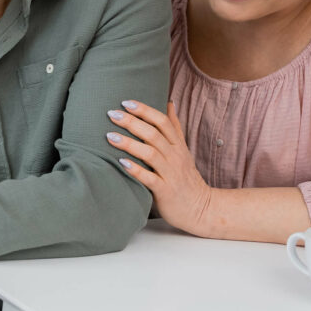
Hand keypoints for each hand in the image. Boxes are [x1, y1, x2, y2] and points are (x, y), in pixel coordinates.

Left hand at [106, 100, 211, 234]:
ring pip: (150, 154)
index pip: (162, 122)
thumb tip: (169, 102)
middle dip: (132, 122)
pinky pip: (150, 178)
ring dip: (129, 143)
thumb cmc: (185, 177)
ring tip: (110, 136)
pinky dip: (136, 170)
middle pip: (153, 134)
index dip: (144, 110)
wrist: (200, 209)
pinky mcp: (165, 191)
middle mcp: (175, 157)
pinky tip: (122, 162)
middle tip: (112, 113)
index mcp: (177, 145)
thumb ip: (174, 127)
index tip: (126, 102)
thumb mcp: (183, 149)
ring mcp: (170, 174)